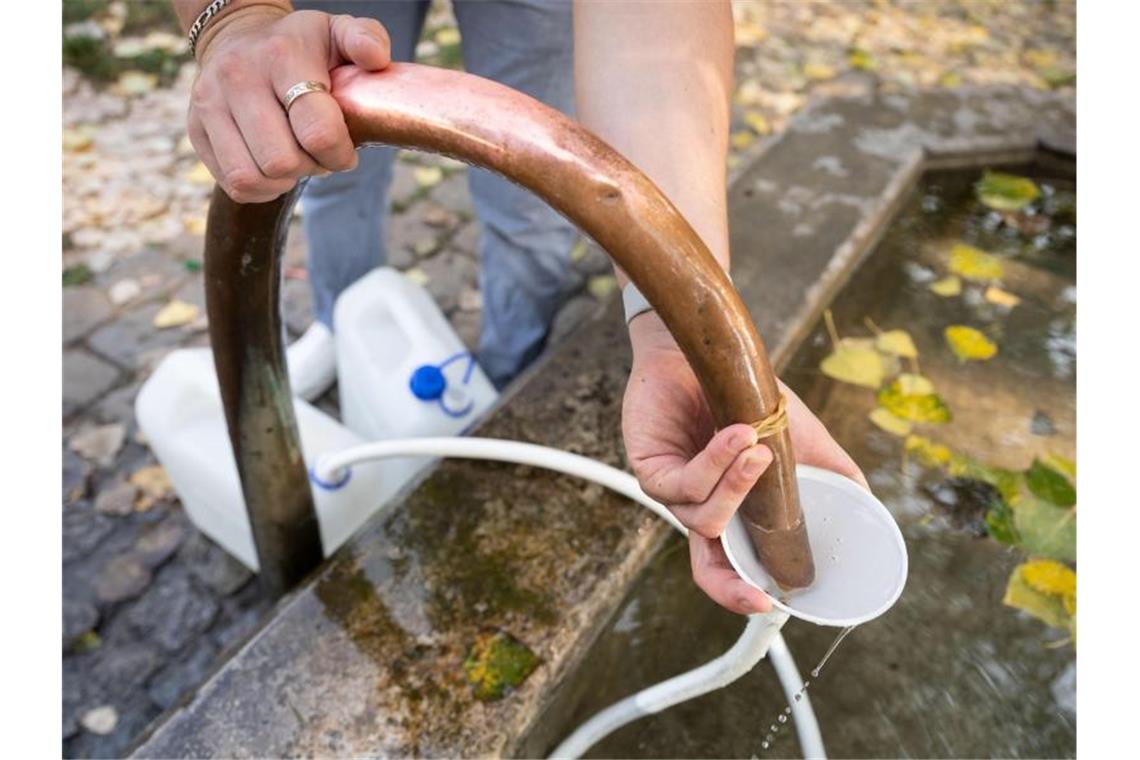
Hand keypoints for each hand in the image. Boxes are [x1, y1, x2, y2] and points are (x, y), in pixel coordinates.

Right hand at [188, 7, 391, 202]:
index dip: (339, 154)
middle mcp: (238, 78)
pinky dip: (261, 189)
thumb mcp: (337, 30)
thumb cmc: (300, 44)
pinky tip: (274, 169)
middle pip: (282, 161)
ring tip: (296, 160)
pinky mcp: (196, 130)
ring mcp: (210, 104)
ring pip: (252, 177)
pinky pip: (233, 184)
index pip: (315, 129)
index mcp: (281, 56)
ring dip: (283, 181)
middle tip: (319, 154)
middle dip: (310, 167)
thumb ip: (366, 38)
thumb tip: (376, 59)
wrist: (238, 37)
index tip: (345, 151)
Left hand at [622, 313, 865, 615]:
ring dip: (739, 486)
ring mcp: (671, 491)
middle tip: (762, 596)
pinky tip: (740, 436)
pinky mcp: (650, 467)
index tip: (772, 604)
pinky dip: (719, 463)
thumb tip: (868, 506)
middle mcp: (697, 507)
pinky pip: (686, 484)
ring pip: (707, 519)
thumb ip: (831, 475)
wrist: (709, 350)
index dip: (743, 593)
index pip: (728, 566)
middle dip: (733, 586)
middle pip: (706, 567)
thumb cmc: (747, 395)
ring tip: (761, 448)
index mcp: (730, 510)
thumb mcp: (799, 440)